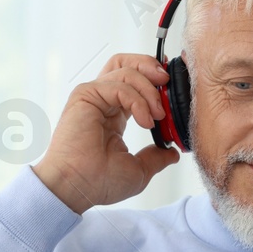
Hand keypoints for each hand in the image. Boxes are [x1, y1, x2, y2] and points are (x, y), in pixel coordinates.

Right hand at [33, 54, 180, 213]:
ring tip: (158, 115)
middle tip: (167, 82)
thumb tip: (172, 153)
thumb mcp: (139, 169)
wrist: (78, 188)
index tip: (174, 91)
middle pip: (127, 63)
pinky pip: (120, 85)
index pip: (134, 82)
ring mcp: (93, 96)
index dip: (156, 81)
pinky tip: (146, 121)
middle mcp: (102, 101)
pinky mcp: (86, 96)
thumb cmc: (99, 182)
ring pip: (127, 70)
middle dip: (151, 66)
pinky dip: (138, 100)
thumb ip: (156, 157)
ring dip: (150, 90)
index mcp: (113, 114)